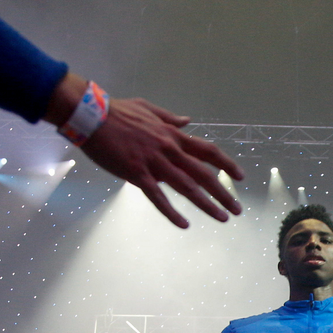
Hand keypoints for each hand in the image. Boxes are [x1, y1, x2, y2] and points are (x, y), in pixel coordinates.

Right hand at [82, 96, 245, 227]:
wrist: (91, 115)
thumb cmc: (118, 111)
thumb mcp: (150, 109)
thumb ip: (170, 119)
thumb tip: (188, 121)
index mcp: (173, 135)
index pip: (208, 151)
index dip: (227, 164)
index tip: (240, 177)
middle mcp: (169, 150)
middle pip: (204, 174)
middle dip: (223, 193)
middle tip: (237, 209)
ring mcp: (154, 163)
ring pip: (187, 187)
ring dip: (207, 204)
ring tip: (222, 218)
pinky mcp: (137, 174)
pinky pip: (158, 197)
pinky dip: (172, 212)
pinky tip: (184, 224)